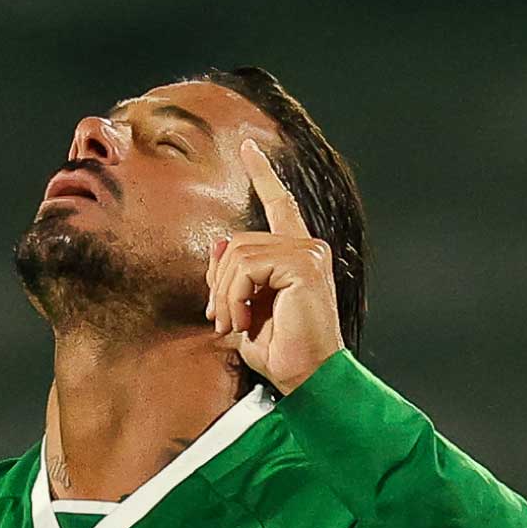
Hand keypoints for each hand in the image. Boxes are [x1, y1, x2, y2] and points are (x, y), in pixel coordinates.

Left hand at [205, 138, 343, 394]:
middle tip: (218, 320)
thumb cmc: (280, 354)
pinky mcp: (303, 265)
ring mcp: (308, 253)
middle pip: (239, 242)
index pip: (280, 206)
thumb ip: (232, 277)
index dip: (263, 176)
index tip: (248, 148)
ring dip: (224, 294)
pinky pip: (247, 267)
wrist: (306, 379)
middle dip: (218, 283)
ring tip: (230, 325)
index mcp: (298, 255)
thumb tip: (218, 244)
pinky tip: (242, 321)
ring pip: (239, 254)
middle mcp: (307, 247)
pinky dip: (235, 296)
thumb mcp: (245, 311)